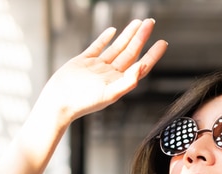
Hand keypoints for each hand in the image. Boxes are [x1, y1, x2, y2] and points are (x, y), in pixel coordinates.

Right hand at [38, 18, 167, 121]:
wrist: (58, 101)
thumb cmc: (83, 103)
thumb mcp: (109, 94)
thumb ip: (127, 81)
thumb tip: (142, 67)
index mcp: (118, 83)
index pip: (140, 66)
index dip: (152, 54)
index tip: (163, 42)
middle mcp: (110, 74)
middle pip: (130, 53)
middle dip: (141, 37)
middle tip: (151, 22)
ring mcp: (97, 67)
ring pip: (116, 48)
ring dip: (127, 35)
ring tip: (138, 22)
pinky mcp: (83, 61)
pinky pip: (97, 47)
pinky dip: (105, 38)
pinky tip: (113, 31)